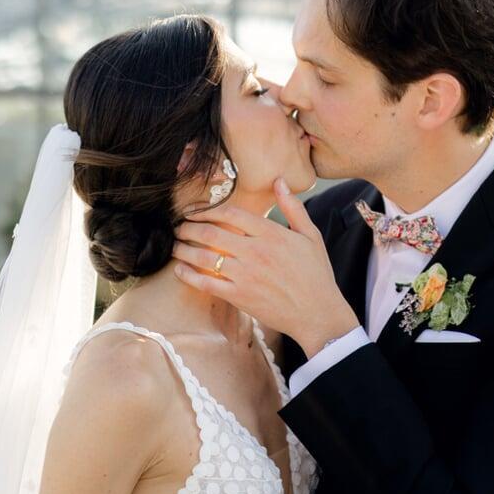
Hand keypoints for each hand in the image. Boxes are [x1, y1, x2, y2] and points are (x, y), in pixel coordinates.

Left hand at [172, 179, 358, 357]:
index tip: (195, 211)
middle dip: (188, 227)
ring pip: (204, 256)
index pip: (230, 214)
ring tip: (175, 246)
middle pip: (211, 233)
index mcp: (271, 234)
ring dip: (183, 249)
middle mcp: (255, 251)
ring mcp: (245, 275)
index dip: (207, 210)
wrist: (318, 313)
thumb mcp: (311, 235)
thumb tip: (279, 181)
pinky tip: (179, 269)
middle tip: (178, 227)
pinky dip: (189, 275)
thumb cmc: (317, 274)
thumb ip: (293, 207)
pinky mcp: (239, 296)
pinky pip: (206, 283)